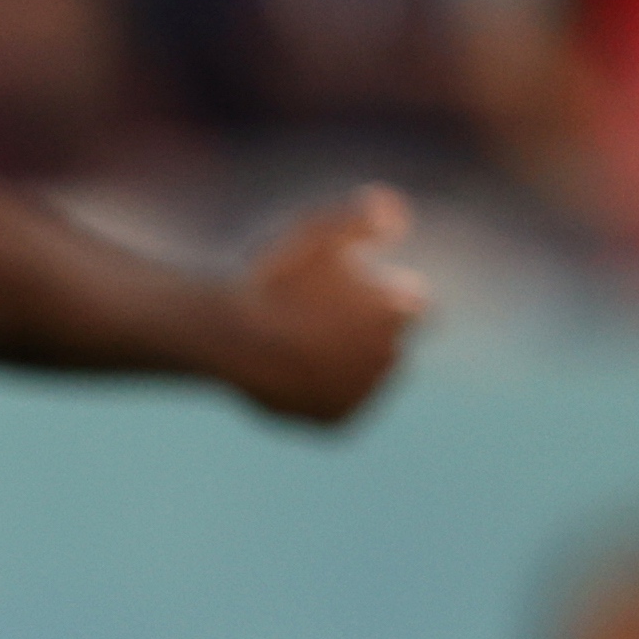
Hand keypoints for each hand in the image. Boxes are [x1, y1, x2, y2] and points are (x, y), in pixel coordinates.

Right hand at [223, 186, 424, 426]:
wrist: (224, 336)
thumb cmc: (270, 276)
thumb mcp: (315, 230)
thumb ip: (364, 217)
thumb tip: (399, 220)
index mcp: (399, 310)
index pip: (414, 304)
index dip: (381, 294)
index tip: (348, 290)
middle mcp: (390, 356)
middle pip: (391, 342)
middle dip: (365, 332)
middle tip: (316, 318)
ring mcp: (364, 392)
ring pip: (367, 375)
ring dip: (348, 363)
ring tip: (302, 346)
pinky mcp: (338, 422)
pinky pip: (342, 405)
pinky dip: (325, 392)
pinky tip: (296, 373)